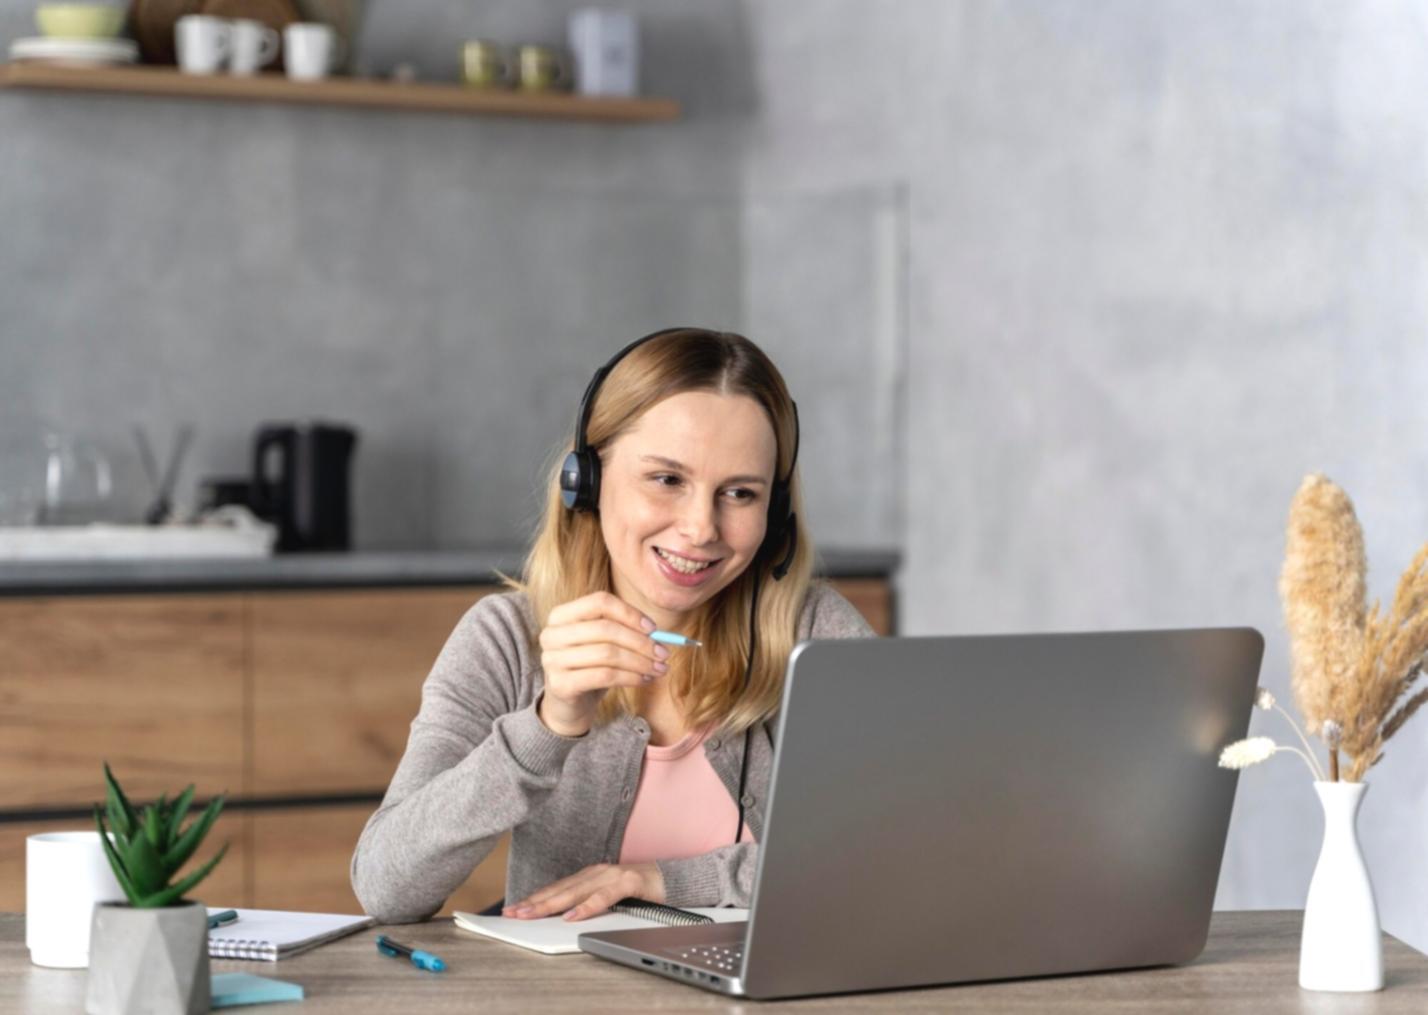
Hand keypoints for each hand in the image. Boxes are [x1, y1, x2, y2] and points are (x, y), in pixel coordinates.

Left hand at [502, 862, 664, 920]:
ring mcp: (612, 875)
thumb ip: (587, 902)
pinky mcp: (629, 881)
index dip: (534, 898)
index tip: (514, 909)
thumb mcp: (607, 896)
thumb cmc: (638, 890)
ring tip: (532, 914)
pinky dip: (586, 907)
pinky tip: (572, 916)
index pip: (557, 888)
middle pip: (561, 889)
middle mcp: (597, 872)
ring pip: (576, 892)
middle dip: (534, 902)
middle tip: (514, 913)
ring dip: (551, 904)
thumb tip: (562, 916)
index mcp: (590, 876)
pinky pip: (604, 897)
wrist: (671, 880)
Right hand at [537, 591, 668, 737]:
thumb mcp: (603, 643)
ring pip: (607, 654)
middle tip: (663, 653)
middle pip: (605, 628)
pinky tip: (643, 680)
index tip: (653, 629)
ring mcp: (552, 659)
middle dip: (640, 642)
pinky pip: (604, 676)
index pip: (599, 602)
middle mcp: (552, 634)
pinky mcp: (560, 684)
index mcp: (561, 615)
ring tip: (658, 668)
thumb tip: (657, 634)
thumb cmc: (590, 667)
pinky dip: (630, 677)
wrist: (568, 704)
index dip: (629, 613)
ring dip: (640, 661)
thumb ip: (624, 631)